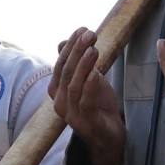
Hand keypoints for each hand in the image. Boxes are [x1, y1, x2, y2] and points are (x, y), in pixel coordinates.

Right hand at [49, 27, 125, 164]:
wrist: (108, 136)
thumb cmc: (97, 105)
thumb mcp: (88, 79)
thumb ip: (77, 63)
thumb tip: (62, 41)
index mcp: (57, 90)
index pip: (61, 63)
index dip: (70, 46)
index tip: (82, 29)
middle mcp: (59, 102)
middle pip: (66, 72)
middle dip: (77, 51)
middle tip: (90, 34)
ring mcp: (71, 115)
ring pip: (74, 86)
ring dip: (83, 66)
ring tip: (93, 49)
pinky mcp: (87, 124)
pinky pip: (85, 104)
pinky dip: (89, 88)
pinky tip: (96, 74)